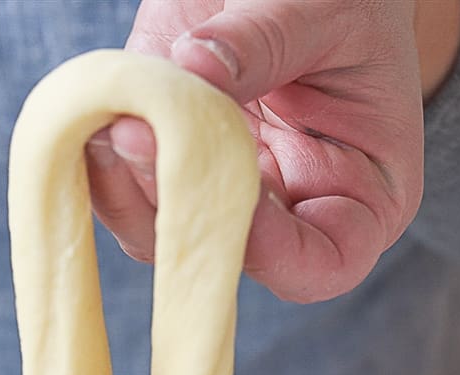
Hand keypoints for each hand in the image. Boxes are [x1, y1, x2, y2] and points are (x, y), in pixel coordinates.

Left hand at [88, 0, 459, 302]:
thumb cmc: (344, 0)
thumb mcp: (327, 10)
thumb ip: (266, 42)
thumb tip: (195, 69)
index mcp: (358, 199)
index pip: (325, 264)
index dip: (277, 253)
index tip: (233, 192)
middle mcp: (288, 218)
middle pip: (232, 259)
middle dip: (182, 212)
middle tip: (138, 137)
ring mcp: (222, 198)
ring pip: (166, 239)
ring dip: (130, 191)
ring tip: (116, 121)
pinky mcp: (168, 169)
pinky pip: (128, 194)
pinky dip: (106, 163)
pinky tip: (101, 116)